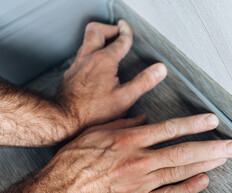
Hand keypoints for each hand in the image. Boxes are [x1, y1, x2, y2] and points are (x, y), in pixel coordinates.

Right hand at [1, 114, 231, 192]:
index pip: (170, 129)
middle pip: (183, 151)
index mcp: (129, 140)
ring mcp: (140, 184)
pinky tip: (203, 181)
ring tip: (224, 158)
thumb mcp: (95, 134)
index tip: (211, 121)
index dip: (194, 124)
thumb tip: (143, 121)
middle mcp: (139, 160)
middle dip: (212, 147)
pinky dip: (188, 188)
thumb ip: (122, 125)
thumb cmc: (73, 163)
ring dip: (205, 164)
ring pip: (180, 171)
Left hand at [56, 20, 166, 139]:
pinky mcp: (72, 72)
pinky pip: (83, 54)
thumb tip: (159, 69)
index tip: (128, 29)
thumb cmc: (93, 110)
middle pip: (97, 30)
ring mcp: (78, 64)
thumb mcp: (124, 98)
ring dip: (100, 39)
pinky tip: (98, 65)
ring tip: (110, 45)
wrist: (64, 117)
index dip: (127, 33)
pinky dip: (93, 52)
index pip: (120, 40)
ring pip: (88, 41)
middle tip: (118, 32)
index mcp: (104, 61)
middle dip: (110, 29)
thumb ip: (143, 82)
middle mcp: (89, 58)